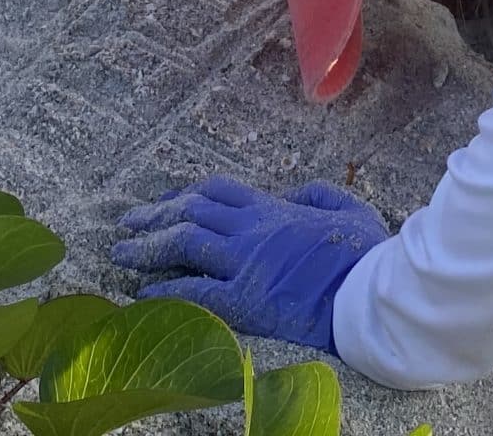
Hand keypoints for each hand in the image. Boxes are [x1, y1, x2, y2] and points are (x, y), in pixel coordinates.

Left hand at [110, 176, 390, 352]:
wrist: (372, 292)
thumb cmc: (365, 253)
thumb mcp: (346, 208)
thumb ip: (313, 195)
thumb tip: (290, 194)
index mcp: (273, 209)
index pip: (216, 192)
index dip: (183, 194)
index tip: (163, 201)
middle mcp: (251, 230)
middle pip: (190, 212)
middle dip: (154, 215)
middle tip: (127, 222)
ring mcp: (245, 263)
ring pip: (183, 242)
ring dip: (147, 246)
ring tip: (120, 251)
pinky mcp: (245, 300)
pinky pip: (194, 290)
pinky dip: (165, 288)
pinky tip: (143, 290)